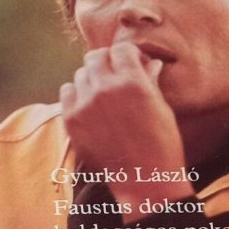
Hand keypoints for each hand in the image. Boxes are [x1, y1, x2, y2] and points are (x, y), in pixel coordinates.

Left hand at [60, 43, 194, 221]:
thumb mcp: (161, 107)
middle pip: (95, 57)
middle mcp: (105, 89)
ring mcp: (85, 105)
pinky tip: (88, 105)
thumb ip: (149, 80)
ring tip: (103, 94)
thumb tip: (148, 62)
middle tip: (115, 76)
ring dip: (91, 79)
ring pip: (80, 74)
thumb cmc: (161, 144)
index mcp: (132, 81)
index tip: (131, 64)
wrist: (143, 180)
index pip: (120, 49)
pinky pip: (66, 93)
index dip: (127, 55)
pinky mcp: (71, 120)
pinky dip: (76, 94)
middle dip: (107, 62)